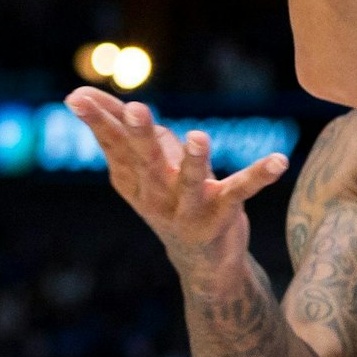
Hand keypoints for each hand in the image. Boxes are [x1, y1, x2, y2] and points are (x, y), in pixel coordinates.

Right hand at [66, 87, 288, 278]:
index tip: (76, 97)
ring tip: (197, 136)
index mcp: (132, 180)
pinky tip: (280, 161)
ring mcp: (189, 207)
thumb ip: (116, 133)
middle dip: (140, 135)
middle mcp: (155, 194)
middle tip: (134, 109)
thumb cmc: (168, 196)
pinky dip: (261, 174)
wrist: (202, 262)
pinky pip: (242, 190)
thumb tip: (77, 94)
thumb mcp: (139, 167)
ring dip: (193, 160)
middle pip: (145, 161)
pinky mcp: (223, 213)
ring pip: (188, 181)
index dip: (98, 120)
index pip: (113, 145)